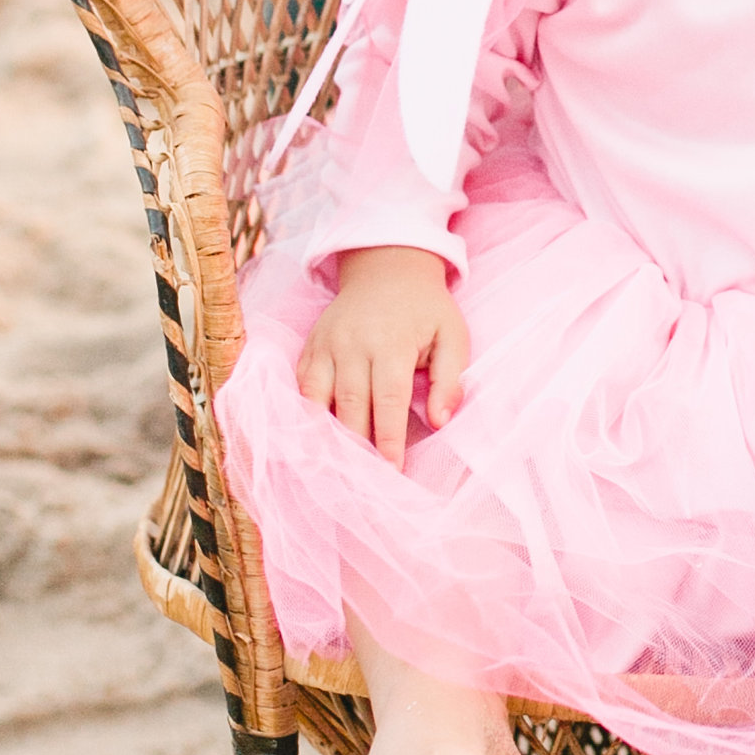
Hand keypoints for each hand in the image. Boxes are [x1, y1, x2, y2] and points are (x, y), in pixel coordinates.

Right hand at [296, 247, 468, 467]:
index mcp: (391, 342)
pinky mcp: (309, 347)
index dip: (388, 441)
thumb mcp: (452, 335)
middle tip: (363, 486)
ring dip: (326, 438)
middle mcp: (352, 344)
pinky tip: (314, 443)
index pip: (388, 401)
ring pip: (318, 401)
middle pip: (349, 407)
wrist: (386, 268)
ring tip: (335, 473)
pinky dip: (305, 417)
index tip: (392, 473)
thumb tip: (441, 420)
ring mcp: (326, 345)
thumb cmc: (425, 309)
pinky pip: (301, 388)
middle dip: (356, 449)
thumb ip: (450, 379)